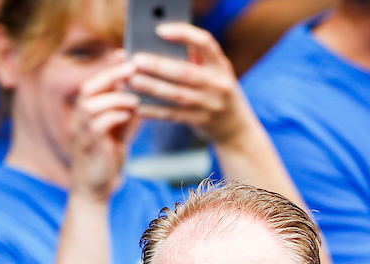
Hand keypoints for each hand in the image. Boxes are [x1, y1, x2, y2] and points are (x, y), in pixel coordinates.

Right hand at [71, 55, 140, 199]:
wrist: (96, 189)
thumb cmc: (107, 159)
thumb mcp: (119, 131)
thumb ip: (125, 111)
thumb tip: (140, 91)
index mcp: (84, 114)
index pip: (92, 84)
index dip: (107, 68)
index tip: (123, 55)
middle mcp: (78, 120)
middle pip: (88, 89)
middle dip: (109, 75)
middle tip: (131, 68)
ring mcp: (80, 133)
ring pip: (90, 104)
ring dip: (114, 98)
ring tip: (133, 99)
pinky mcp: (89, 147)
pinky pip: (98, 124)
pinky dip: (114, 116)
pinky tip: (129, 115)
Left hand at [130, 22, 250, 145]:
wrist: (237, 127)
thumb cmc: (217, 91)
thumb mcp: (215, 72)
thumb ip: (196, 59)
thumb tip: (159, 46)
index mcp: (220, 65)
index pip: (205, 42)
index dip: (183, 34)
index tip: (160, 30)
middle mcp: (218, 84)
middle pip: (185, 72)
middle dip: (159, 65)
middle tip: (136, 60)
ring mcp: (210, 105)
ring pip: (177, 95)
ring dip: (153, 87)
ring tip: (133, 80)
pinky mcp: (199, 121)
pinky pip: (173, 115)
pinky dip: (154, 111)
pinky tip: (138, 106)